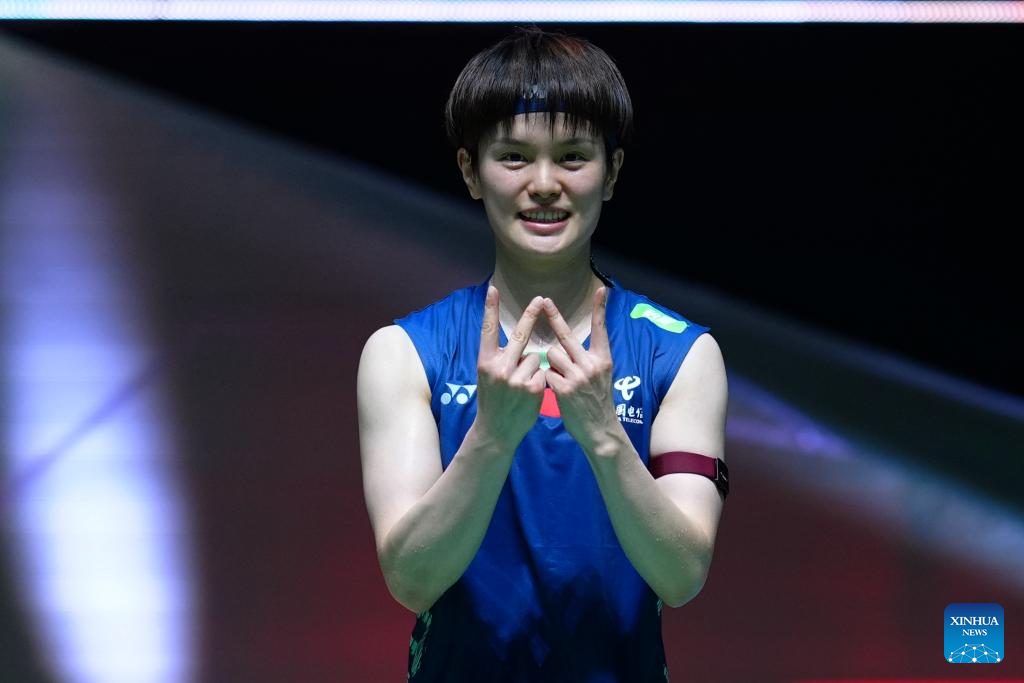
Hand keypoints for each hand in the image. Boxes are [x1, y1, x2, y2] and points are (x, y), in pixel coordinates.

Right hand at [473, 286, 546, 445]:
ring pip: (536, 357)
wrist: (496, 430)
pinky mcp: (533, 389)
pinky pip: (544, 373)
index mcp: (485, 361)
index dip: (490, 309)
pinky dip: (541, 380)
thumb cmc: (493, 399)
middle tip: (540, 299)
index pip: (488, 330)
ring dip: (534, 367)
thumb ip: (499, 357)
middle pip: (520, 335)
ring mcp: (516, 379)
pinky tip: (530, 394)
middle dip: (531, 315)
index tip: (493, 289)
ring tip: (522, 385)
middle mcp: (499, 368)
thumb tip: (517, 340)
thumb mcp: (487, 376)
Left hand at [542, 287, 624, 456]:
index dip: (600, 309)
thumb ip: (586, 361)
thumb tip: (565, 348)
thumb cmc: (596, 403)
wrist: (600, 430)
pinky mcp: (565, 389)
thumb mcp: (600, 378)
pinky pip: (547, 374)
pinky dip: (547, 380)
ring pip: (551, 355)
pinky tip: (557, 392)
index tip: (601, 290)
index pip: (601, 330)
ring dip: (549, 364)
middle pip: (567, 336)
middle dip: (554, 317)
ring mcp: (578, 376)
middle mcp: (592, 365)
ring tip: (559, 379)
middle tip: (544, 300)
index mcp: (603, 359)